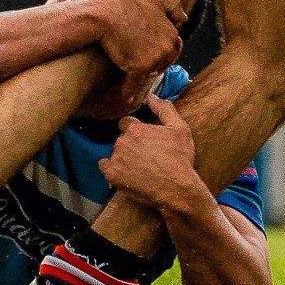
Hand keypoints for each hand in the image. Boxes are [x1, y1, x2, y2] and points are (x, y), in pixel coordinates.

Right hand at [91, 0, 186, 87]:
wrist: (104, 14)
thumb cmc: (126, 3)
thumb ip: (172, 5)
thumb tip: (185, 17)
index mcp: (172, 33)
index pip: (171, 48)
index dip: (158, 48)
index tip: (145, 46)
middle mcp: (166, 47)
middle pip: (162, 63)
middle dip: (152, 62)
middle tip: (134, 55)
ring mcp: (154, 59)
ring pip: (149, 73)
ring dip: (141, 74)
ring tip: (126, 65)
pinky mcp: (138, 69)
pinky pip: (135, 85)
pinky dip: (129, 93)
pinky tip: (126, 99)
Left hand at [98, 95, 207, 211]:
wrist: (178, 189)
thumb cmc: (180, 159)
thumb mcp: (180, 128)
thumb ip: (164, 108)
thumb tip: (151, 96)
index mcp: (136, 130)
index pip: (126, 123)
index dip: (136, 130)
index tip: (145, 138)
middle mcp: (122, 142)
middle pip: (121, 138)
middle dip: (130, 144)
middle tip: (146, 154)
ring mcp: (116, 160)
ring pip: (115, 152)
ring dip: (123, 155)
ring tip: (139, 165)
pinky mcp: (113, 175)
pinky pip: (104, 166)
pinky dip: (111, 167)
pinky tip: (123, 170)